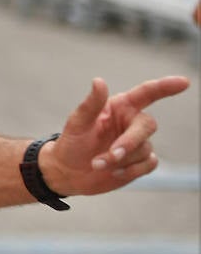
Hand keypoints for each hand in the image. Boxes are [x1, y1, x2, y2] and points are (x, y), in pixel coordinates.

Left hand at [40, 76, 189, 196]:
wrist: (69, 172)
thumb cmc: (71, 142)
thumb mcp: (77, 122)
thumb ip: (91, 103)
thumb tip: (99, 81)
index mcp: (120, 107)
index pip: (147, 93)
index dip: (166, 87)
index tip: (184, 82)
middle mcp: (132, 122)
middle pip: (148, 125)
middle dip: (130, 141)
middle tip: (112, 154)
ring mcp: (139, 143)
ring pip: (144, 149)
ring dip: (121, 159)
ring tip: (97, 164)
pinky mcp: (142, 162)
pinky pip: (149, 164)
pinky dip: (130, 170)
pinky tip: (113, 171)